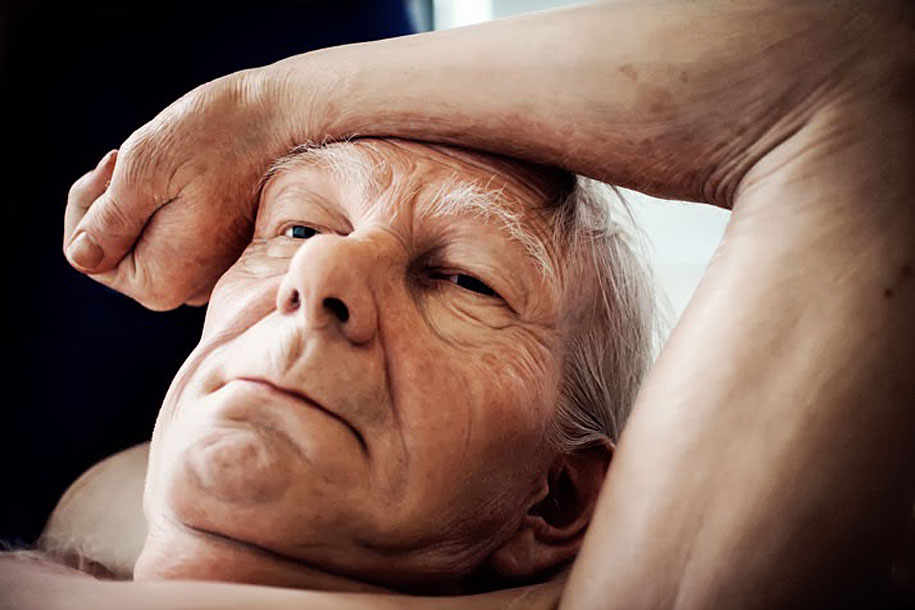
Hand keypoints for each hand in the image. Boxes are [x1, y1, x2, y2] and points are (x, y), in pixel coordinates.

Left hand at [63, 69, 286, 309]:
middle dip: (116, 203)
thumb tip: (81, 257)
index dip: (88, 205)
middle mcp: (190, 290)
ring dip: (143, 199)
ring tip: (170, 162)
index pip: (90, 255)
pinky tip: (191, 172)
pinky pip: (175, 235)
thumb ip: (106, 222)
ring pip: (146, 239)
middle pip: (119, 251)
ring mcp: (211, 273)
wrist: (284, 120)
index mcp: (163, 281)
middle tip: (137, 156)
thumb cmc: (217, 138)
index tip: (116, 162)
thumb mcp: (142, 171)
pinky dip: (170, 202)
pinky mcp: (225, 253)